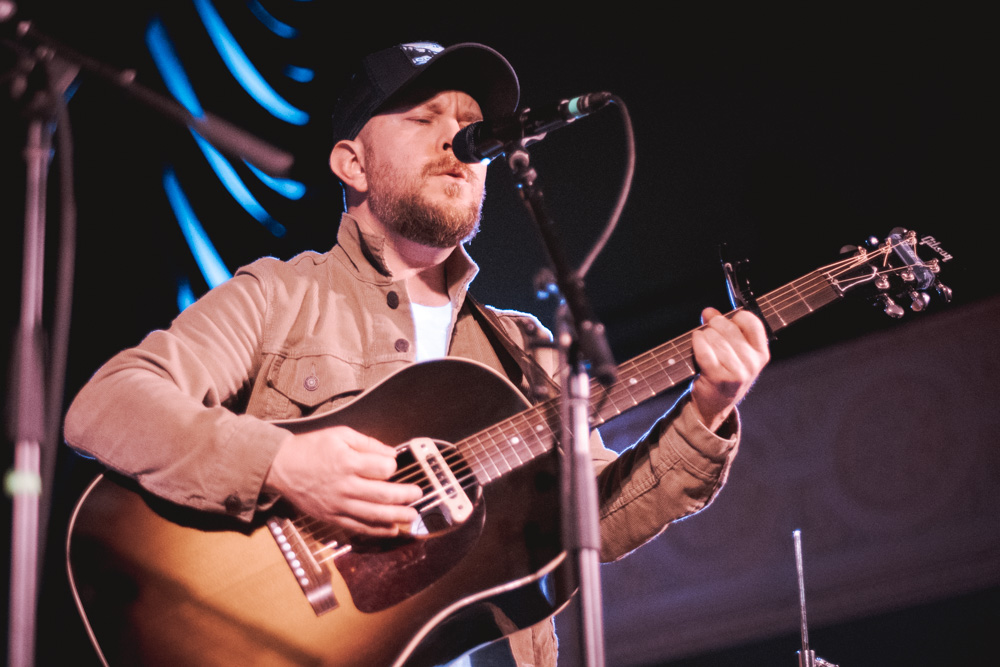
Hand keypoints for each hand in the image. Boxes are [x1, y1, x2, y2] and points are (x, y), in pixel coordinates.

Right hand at [264, 425, 421, 536]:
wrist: (281, 467)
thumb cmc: (311, 448)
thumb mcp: (340, 434)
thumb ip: (368, 443)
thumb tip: (392, 454)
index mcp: (348, 462)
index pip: (383, 468)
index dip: (392, 466)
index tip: (391, 465)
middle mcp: (345, 486)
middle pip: (383, 495)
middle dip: (405, 496)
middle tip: (419, 495)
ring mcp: (338, 504)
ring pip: (374, 515)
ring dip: (397, 516)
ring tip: (413, 516)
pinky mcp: (332, 517)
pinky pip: (358, 527)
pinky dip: (377, 531)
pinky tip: (391, 530)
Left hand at [690, 307, 769, 431]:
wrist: (714, 404)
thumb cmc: (724, 373)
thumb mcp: (733, 352)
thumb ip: (723, 329)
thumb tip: (709, 311)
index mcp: (761, 354)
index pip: (752, 322)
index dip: (736, 317)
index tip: (727, 321)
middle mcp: (752, 363)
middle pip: (729, 327)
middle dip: (714, 325)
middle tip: (709, 332)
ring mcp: (736, 372)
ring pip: (714, 337)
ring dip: (704, 336)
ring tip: (703, 344)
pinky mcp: (718, 377)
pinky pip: (703, 349)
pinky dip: (697, 342)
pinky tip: (696, 343)